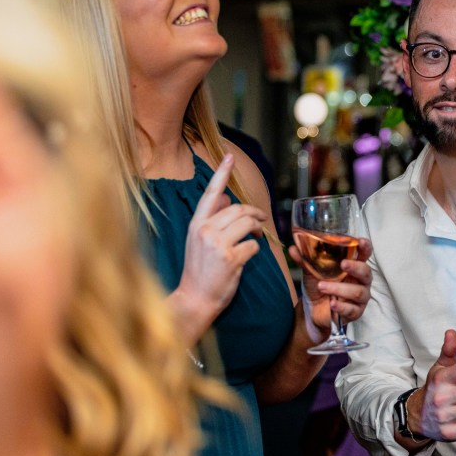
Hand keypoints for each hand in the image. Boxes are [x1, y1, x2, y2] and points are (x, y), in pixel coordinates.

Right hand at [174, 153, 268, 320]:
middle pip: (238, 209)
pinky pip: (254, 245)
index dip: (221, 174)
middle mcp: (205, 230)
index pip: (210, 194)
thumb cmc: (199, 271)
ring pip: (248, 223)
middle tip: (261, 220)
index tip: (229, 156)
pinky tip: (247, 257)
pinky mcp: (230, 258)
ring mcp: (217, 244)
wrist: (194, 299)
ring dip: (258, 229)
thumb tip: (224, 198)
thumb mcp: (199, 241)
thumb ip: (212, 219)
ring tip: (257, 236)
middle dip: (254, 213)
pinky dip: (255, 249)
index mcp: (196, 224)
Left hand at [289, 238, 372, 332]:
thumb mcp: (311, 272)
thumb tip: (293, 248)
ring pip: (358, 292)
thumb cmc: (318, 287)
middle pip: (366, 272)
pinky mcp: (356, 312)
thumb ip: (305, 260)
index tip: (360, 241)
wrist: (313, 310)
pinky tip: (332, 304)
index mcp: (353, 267)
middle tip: (342, 264)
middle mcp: (360, 281)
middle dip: (355, 267)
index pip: (364, 254)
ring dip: (339, 289)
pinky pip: (352, 309)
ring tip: (322, 287)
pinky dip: (341, 307)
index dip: (365, 247)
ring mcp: (360, 297)